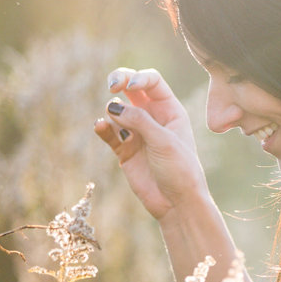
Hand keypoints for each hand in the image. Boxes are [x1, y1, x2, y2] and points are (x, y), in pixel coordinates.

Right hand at [94, 67, 208, 220]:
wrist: (176, 203)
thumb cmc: (180, 170)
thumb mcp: (164, 142)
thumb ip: (139, 121)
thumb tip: (112, 106)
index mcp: (170, 110)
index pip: (152, 82)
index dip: (138, 78)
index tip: (129, 87)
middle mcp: (153, 117)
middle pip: (131, 88)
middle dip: (120, 81)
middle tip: (112, 86)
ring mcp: (137, 133)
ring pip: (116, 110)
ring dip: (113, 113)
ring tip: (121, 132)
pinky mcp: (124, 149)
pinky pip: (108, 132)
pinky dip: (102, 128)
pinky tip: (100, 128)